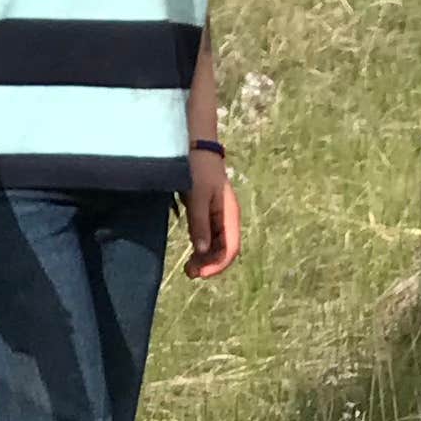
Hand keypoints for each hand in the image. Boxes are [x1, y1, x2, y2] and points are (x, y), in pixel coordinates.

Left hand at [184, 147, 239, 279]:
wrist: (195, 146)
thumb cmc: (198, 168)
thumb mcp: (198, 196)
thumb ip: (200, 224)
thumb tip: (203, 251)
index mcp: (230, 214)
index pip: (230, 249)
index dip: (217, 264)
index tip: (200, 273)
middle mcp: (227, 218)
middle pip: (224, 250)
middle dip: (210, 264)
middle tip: (189, 273)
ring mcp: (218, 216)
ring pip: (216, 245)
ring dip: (205, 259)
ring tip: (189, 268)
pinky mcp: (208, 213)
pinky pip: (208, 237)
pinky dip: (201, 248)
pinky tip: (192, 252)